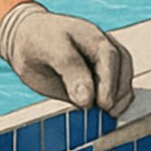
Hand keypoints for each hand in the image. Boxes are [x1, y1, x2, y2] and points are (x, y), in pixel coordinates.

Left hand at [0, 2, 134, 116]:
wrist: (25, 40)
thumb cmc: (37, 41)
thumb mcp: (49, 50)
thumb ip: (70, 70)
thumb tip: (88, 99)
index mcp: (91, 36)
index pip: (108, 57)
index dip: (108, 81)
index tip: (99, 103)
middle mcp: (102, 48)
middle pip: (122, 67)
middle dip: (117, 91)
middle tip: (105, 110)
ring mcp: (103, 62)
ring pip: (124, 77)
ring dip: (121, 97)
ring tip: (110, 114)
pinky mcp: (99, 79)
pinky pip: (117, 88)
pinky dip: (118, 101)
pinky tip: (109, 114)